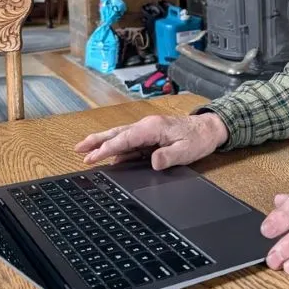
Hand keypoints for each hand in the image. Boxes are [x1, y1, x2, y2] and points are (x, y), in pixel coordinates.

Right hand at [73, 113, 228, 169]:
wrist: (209, 128)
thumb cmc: (198, 138)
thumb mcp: (186, 150)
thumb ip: (168, 156)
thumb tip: (153, 162)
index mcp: (152, 128)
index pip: (124, 139)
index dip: (107, 149)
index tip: (93, 158)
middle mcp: (146, 126)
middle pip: (117, 134)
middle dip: (97, 142)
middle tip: (78, 150)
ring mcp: (147, 130)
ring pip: (120, 136)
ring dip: (102, 143)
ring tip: (84, 151)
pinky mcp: (150, 136)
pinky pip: (129, 142)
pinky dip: (116, 147)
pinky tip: (108, 156)